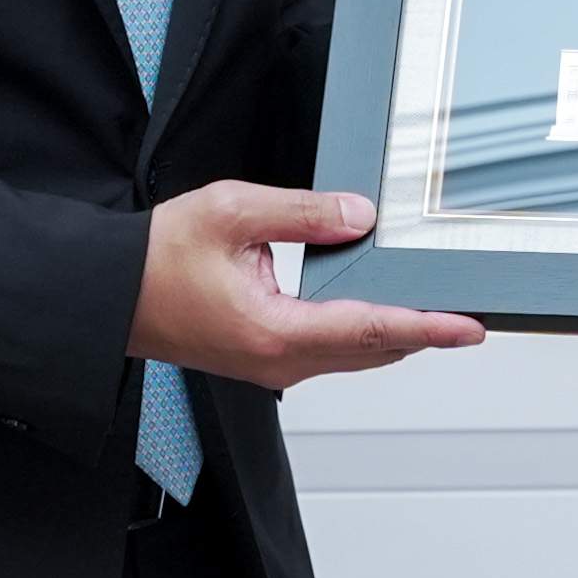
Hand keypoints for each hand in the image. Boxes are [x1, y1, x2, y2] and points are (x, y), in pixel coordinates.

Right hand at [140, 180, 481, 388]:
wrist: (110, 294)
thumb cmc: (155, 259)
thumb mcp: (233, 211)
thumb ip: (304, 213)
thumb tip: (359, 216)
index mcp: (275, 331)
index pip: (372, 329)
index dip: (428, 327)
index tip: (468, 327)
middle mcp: (280, 361)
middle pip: (374, 350)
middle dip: (423, 331)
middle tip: (468, 312)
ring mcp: (273, 366)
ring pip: (355, 355)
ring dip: (395, 334)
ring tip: (436, 310)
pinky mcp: (265, 359)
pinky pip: (330, 350)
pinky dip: (363, 332)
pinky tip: (378, 310)